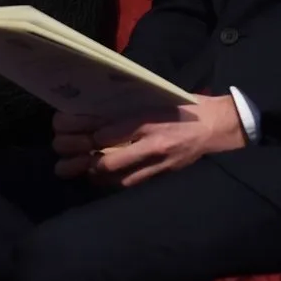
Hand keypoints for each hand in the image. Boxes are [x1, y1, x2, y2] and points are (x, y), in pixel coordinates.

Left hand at [51, 95, 246, 187]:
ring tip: (73, 168)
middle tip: (62, 154)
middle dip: (79, 158)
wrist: (218, 127)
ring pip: (115, 176)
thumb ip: (128, 106)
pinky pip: (130, 183)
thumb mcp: (155, 97)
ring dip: (91, 174)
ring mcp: (157, 163)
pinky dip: (111, 181)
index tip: (62, 127)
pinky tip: (98, 177)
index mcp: (148, 119)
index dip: (81, 132)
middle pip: (104, 158)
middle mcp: (150, 143)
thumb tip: (96, 108)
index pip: (106, 130)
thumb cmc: (184, 106)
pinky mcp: (162, 175)